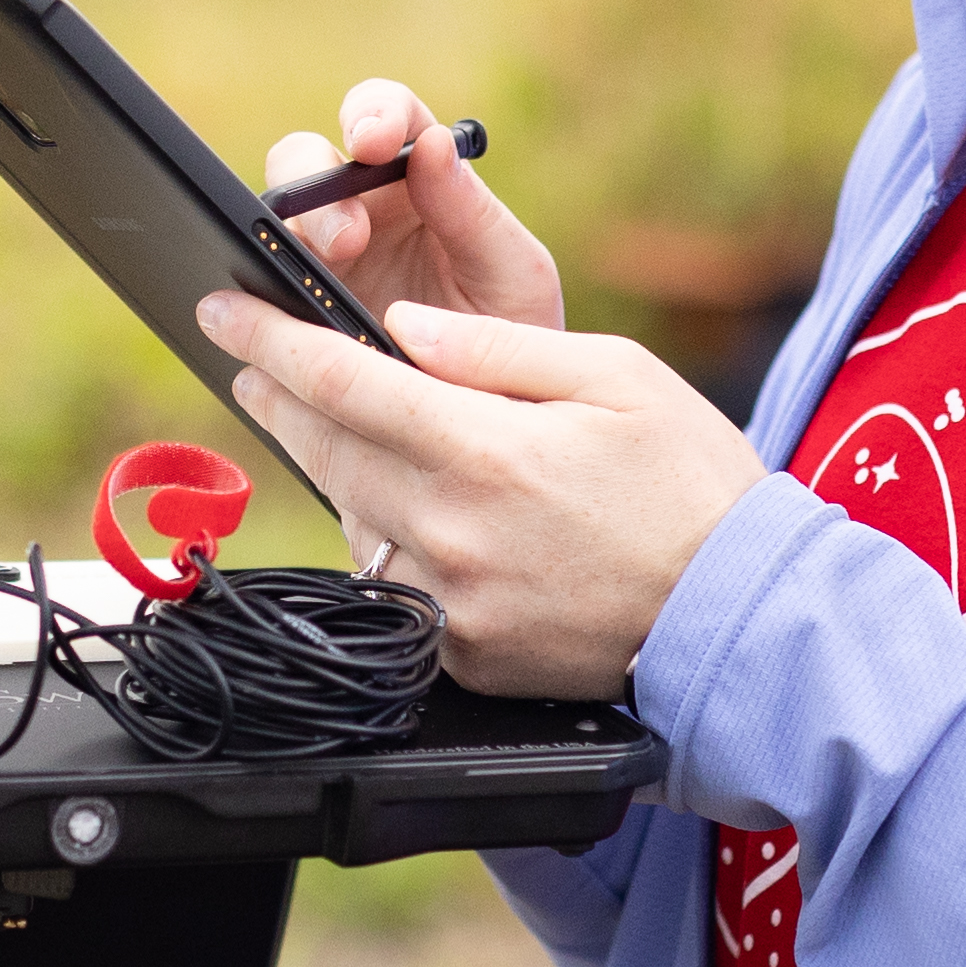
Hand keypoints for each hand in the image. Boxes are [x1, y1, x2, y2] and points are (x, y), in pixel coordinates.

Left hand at [197, 289, 769, 700]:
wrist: (743, 622)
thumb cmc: (695, 487)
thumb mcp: (617, 376)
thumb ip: (497, 349)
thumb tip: (401, 327)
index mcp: (486, 452)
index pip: (342, 384)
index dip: (270, 341)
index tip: (222, 310)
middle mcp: (452, 532)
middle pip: (328, 451)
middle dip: (279, 397)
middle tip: (252, 361)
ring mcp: (450, 604)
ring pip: (353, 517)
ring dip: (331, 466)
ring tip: (327, 424)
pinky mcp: (461, 656)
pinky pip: (391, 584)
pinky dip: (383, 536)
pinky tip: (396, 506)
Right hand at [259, 76, 562, 332]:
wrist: (493, 424)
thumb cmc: (516, 334)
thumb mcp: (513, 274)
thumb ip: (474, 212)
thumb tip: (433, 144)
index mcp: (420, 179)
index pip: (387, 117)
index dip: (371, 113)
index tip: (373, 141)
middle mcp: (359, 207)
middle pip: (305, 160)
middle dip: (315, 189)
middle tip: (347, 241)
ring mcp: (316, 259)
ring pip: (270, 221)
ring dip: (283, 242)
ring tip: (315, 288)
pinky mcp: (288, 312)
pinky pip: (255, 291)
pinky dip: (257, 299)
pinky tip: (278, 321)